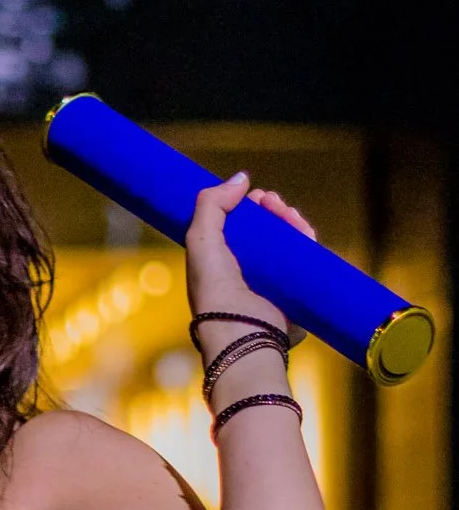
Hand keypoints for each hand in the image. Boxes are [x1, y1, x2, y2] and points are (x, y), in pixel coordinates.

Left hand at [186, 172, 317, 341]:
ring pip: (289, 243)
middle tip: (274, 204)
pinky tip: (307, 233)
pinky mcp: (295, 293)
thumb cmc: (215, 290)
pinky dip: (308, 243)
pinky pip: (307, 262)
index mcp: (221, 261)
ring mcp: (272, 282)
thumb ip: (211, 204)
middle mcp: (247, 271)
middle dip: (275, 211)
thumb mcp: (201, 240)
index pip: (240, 225)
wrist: (243, 332)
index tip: (256, 197)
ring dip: (293, 223)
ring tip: (292, 217)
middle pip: (268, 230)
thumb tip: (242, 178)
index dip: (250, 207)